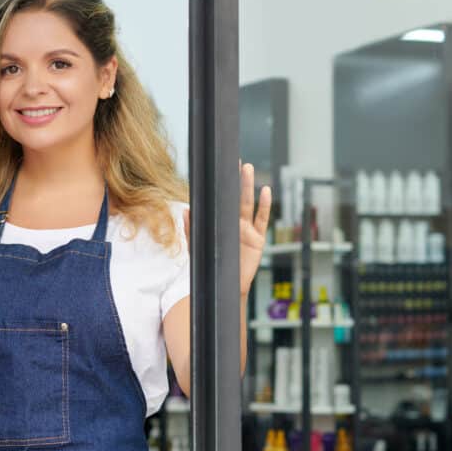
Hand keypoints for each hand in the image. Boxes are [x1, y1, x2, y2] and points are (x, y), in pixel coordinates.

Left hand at [182, 162, 271, 296]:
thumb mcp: (198, 248)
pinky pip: (262, 219)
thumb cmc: (211, 268)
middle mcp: (234, 224)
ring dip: (249, 187)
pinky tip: (265, 191)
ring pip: (248, 204)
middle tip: (237, 161)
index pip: (220, 200)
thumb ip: (191, 230)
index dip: (222, 186)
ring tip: (248, 169)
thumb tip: (185, 210)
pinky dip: (265, 205)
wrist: (224, 289)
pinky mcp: (257, 239)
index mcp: (220, 224)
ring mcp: (247, 230)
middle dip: (237, 180)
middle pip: (236, 197)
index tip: (220, 167)